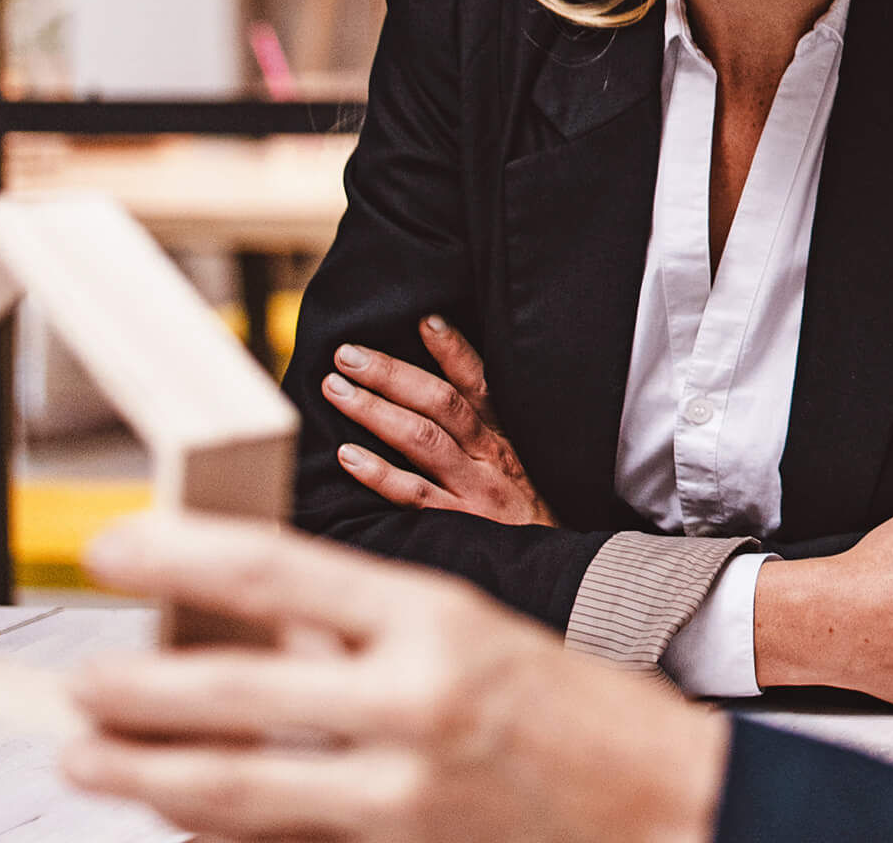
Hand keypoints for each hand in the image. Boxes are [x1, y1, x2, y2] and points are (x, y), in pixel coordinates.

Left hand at [61, 512, 724, 842]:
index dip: (179, 554)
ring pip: (235, 789)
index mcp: (437, 620)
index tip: (113, 547)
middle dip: (134, 693)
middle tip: (78, 687)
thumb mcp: (475, 632)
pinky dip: (213, 833)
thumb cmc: (573, 709)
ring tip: (87, 762)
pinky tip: (173, 815)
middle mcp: (415, 704)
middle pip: (233, 693)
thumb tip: (246, 611)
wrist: (664, 806)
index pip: (278, 568)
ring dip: (146, 775)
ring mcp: (404, 795)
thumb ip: (363, 628)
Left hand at [323, 317, 556, 525]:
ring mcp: (474, 490)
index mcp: (504, 437)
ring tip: (336, 389)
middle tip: (347, 354)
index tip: (424, 320)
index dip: (453, 350)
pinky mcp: (458, 525)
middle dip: (391, 374)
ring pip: (422, 439)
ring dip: (375, 410)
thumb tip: (428, 396)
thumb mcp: (517, 467)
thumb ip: (482, 434)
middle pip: (440, 403)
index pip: (480, 383)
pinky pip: (414, 495)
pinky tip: (346, 456)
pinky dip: (379, 474)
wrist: (556, 572)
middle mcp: (491, 457)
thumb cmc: (525, 517)